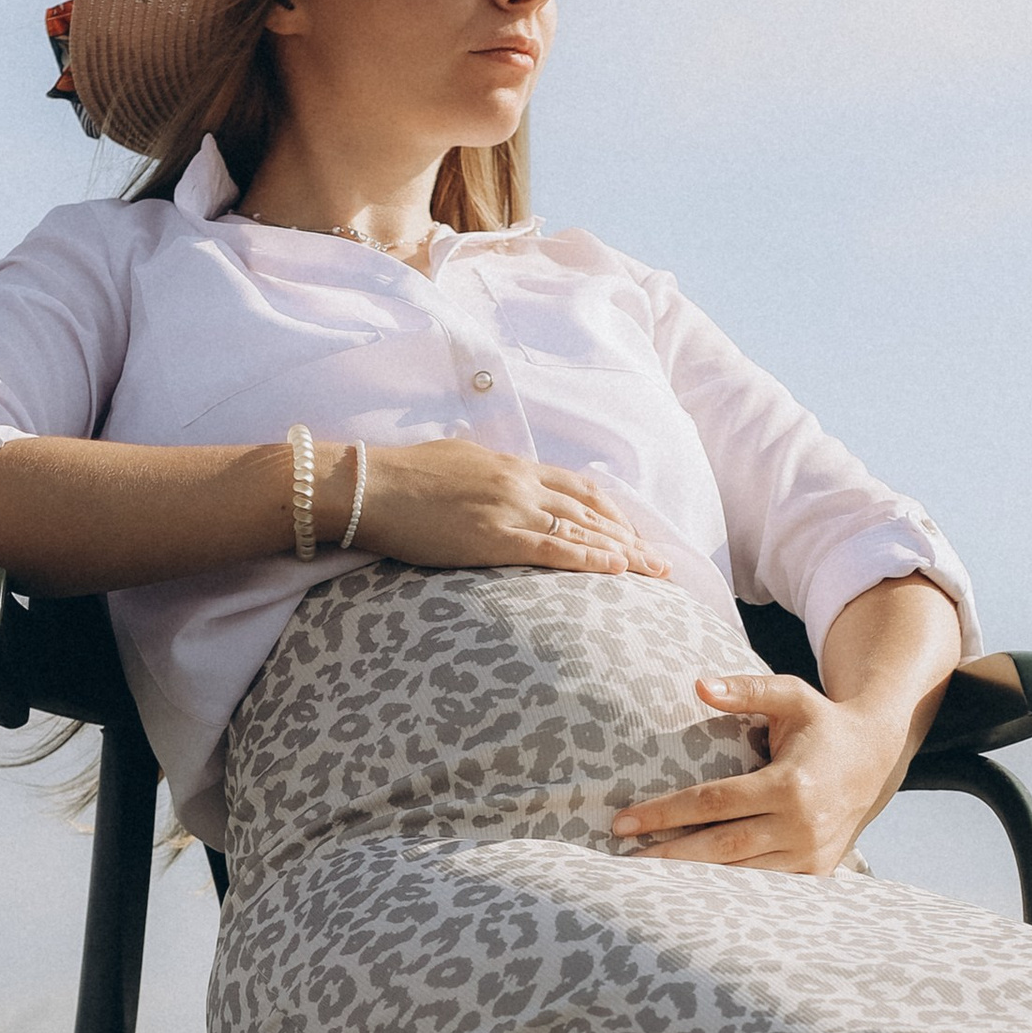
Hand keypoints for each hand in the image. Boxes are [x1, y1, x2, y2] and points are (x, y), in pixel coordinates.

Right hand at [347, 438, 668, 579]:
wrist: (369, 486)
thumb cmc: (404, 475)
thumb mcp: (459, 460)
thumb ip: (490, 472)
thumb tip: (501, 478)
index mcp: (513, 465)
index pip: (579, 488)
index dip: (613, 513)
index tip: (635, 534)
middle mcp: (521, 483)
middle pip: (591, 512)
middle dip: (631, 538)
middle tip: (661, 561)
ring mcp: (510, 508)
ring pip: (581, 531)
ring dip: (623, 553)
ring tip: (654, 572)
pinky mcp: (493, 537)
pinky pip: (553, 550)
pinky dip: (589, 559)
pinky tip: (616, 570)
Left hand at [612, 666, 906, 874]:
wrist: (879, 758)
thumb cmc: (823, 724)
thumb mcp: (791, 696)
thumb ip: (746, 690)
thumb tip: (699, 685)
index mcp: (790, 784)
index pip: (714, 802)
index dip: (666, 812)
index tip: (623, 821)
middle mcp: (801, 824)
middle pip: (720, 846)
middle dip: (668, 854)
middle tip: (624, 861)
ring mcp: (811, 854)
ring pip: (739, 873)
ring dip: (692, 879)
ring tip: (647, 879)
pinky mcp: (817, 872)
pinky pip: (763, 885)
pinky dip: (725, 888)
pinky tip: (690, 890)